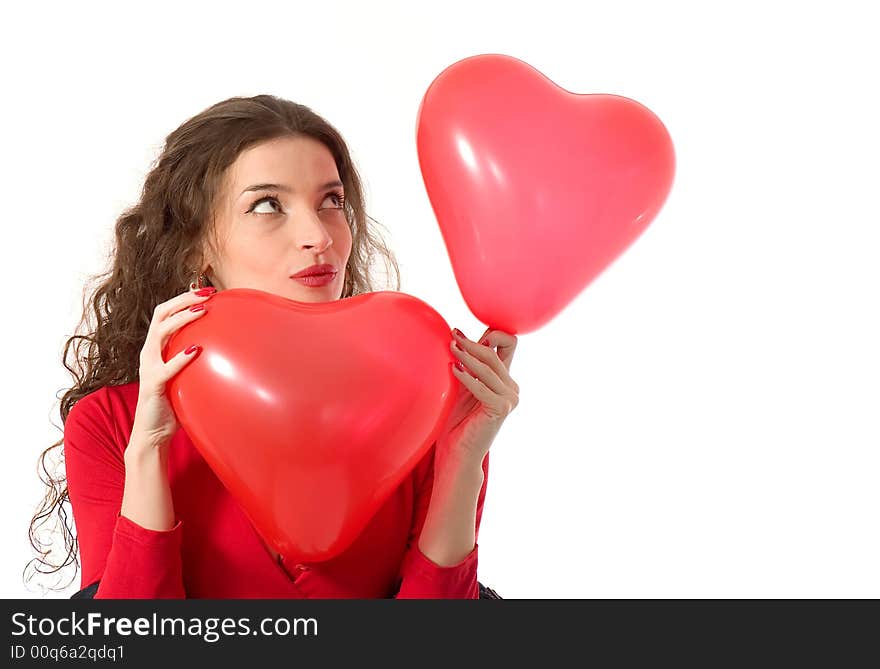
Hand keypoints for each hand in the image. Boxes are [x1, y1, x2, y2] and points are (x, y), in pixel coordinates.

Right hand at [131, 284, 215, 450]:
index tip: (207, 290)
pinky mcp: (153, 385)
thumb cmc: (173, 401)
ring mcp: (149, 368)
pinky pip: (165, 368)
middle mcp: (149, 353)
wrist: (153, 433)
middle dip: (183, 300)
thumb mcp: (185, 374)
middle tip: (207, 294)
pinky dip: (180, 357)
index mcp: (156, 347)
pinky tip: (196, 350)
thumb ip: (195, 357)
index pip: (164, 313)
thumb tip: (224, 344)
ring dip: (181, 320)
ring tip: (201, 312)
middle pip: (160, 315)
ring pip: (159, 333)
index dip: (183, 298)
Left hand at [438, 326, 518, 463]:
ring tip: (451, 349)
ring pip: (489, 368)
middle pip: (495, 354)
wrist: (458, 453)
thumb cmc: (458, 421)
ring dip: (468, 356)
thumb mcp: (464, 385)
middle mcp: (512, 388)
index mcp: (505, 380)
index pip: (508, 344)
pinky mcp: (501, 410)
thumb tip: (460, 336)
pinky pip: (482, 387)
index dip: (491, 334)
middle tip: (453, 337)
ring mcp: (510, 400)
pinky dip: (467, 376)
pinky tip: (453, 369)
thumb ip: (469, 364)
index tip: (462, 334)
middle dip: (472, 343)